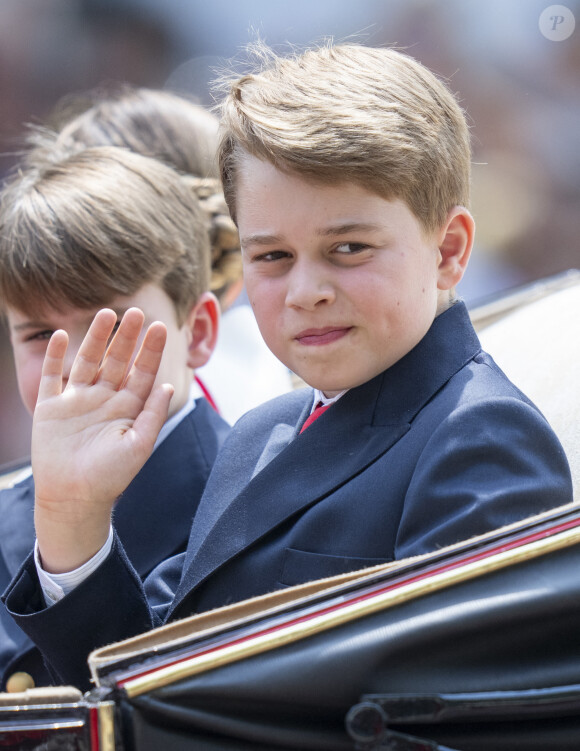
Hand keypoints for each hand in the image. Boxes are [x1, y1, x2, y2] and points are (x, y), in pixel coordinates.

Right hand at [33, 308, 172, 572]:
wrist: (73, 498)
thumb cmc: (110, 476)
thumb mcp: (139, 445)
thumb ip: (153, 414)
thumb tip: (168, 385)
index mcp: (127, 408)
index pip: (142, 372)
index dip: (150, 350)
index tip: (158, 326)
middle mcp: (103, 399)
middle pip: (117, 361)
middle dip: (127, 337)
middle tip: (135, 311)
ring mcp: (77, 401)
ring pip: (87, 361)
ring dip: (96, 338)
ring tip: (106, 314)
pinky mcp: (51, 408)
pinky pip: (52, 376)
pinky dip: (56, 357)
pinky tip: (62, 336)